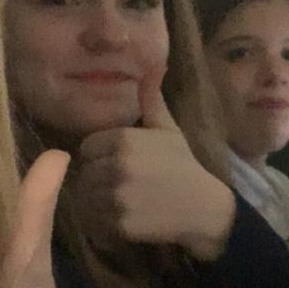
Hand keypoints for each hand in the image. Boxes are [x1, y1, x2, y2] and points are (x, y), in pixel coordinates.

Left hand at [77, 69, 235, 260]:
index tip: (119, 165)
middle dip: (97, 181)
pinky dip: (102, 225)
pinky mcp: (119, 224)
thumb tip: (154, 62)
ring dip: (97, 203)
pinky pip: (94, 223)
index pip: (88, 148)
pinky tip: (122, 220)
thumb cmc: (183, 165)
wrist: (203, 208)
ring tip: (119, 204)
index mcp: (123, 139)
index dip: (101, 157)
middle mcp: (117, 165)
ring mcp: (117, 196)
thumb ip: (151, 98)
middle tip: (120, 187)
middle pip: (85, 174)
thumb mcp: (166, 129)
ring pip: (86, 199)